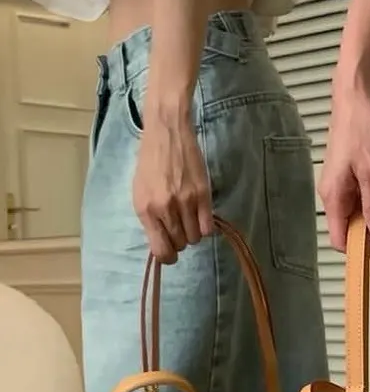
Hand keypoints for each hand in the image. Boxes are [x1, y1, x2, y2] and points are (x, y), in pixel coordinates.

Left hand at [131, 95, 213, 263]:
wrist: (166, 134)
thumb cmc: (150, 162)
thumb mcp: (139, 191)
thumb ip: (149, 217)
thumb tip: (160, 240)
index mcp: (145, 209)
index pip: (160, 249)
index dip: (167, 257)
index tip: (170, 254)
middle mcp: (165, 209)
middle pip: (179, 245)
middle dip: (179, 241)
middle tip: (178, 228)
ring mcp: (186, 203)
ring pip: (195, 238)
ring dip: (192, 233)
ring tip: (189, 219)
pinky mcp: (203, 195)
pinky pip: (208, 227)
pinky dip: (205, 227)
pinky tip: (200, 217)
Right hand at [320, 78, 369, 253]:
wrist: (355, 100)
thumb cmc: (360, 130)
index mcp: (333, 197)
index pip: (341, 241)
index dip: (362, 249)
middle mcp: (331, 195)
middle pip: (348, 231)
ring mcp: (338, 187)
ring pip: (355, 216)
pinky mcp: (345, 178)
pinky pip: (357, 202)